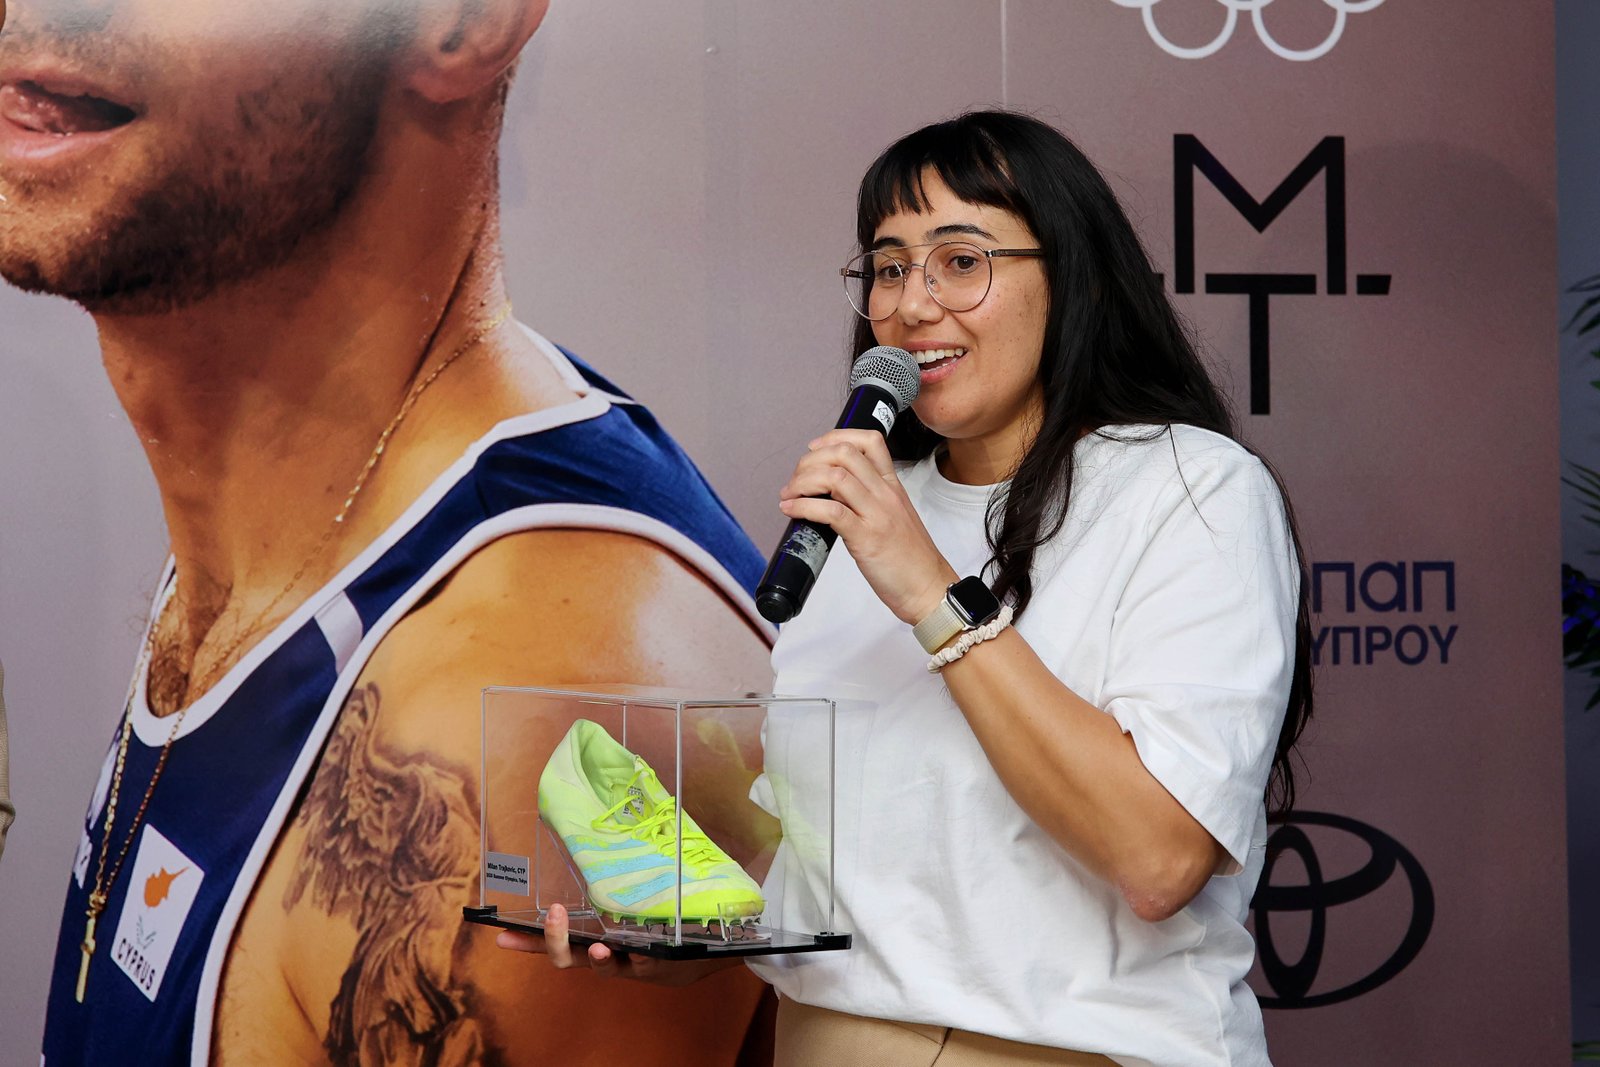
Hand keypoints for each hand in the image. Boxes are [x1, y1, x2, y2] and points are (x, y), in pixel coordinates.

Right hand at [495, 903, 737, 985]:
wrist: (705, 946)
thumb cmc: (663, 920)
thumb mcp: (634, 900)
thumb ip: (616, 880)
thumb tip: (596, 839)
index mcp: (596, 939)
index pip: (554, 942)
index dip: (528, 941)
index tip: (500, 934)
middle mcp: (607, 955)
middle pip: (567, 959)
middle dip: (553, 942)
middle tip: (553, 916)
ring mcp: (630, 964)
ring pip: (600, 967)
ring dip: (594, 957)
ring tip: (596, 947)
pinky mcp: (654, 966)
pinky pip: (640, 964)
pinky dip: (633, 957)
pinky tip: (630, 950)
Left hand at [778, 429, 956, 623]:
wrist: (928, 587)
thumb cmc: (910, 558)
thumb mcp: (893, 516)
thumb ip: (868, 499)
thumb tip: (831, 493)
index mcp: (892, 485)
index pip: (869, 441)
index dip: (835, 437)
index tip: (815, 449)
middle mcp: (885, 493)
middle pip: (844, 453)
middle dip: (810, 460)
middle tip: (795, 479)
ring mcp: (876, 514)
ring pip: (835, 477)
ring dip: (802, 481)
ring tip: (788, 495)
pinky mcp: (866, 538)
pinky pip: (830, 510)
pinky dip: (803, 506)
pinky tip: (791, 510)